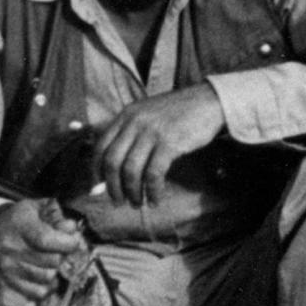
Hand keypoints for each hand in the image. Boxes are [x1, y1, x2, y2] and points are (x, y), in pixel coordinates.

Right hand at [0, 199, 85, 300]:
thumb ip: (58, 217)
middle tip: (62, 250)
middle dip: (63, 256)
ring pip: (48, 278)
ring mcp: (8, 266)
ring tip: (53, 262)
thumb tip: (71, 229)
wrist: (1, 226)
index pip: (45, 240)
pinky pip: (38, 292)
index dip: (66, 243)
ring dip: (56, 271)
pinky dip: (48, 287)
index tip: (73, 242)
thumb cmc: (27, 217)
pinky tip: (47, 274)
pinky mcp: (9, 281)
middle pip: (52, 261)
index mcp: (19, 224)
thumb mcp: (42, 208)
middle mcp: (11, 246)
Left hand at [92, 84, 226, 207]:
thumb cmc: (179, 112)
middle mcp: (135, 122)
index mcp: (126, 115)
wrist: (208, 101)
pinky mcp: (169, 143)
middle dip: (112, 187)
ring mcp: (152, 132)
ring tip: (137, 204)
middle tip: (118, 202)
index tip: (99, 187)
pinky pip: (153, 174)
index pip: (100, 146)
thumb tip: (114, 164)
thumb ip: (130, 131)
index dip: (96, 170)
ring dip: (132, 192)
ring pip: (130, 171)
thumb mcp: (147, 113)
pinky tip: (156, 200)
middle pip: (112, 161)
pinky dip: (152, 191)